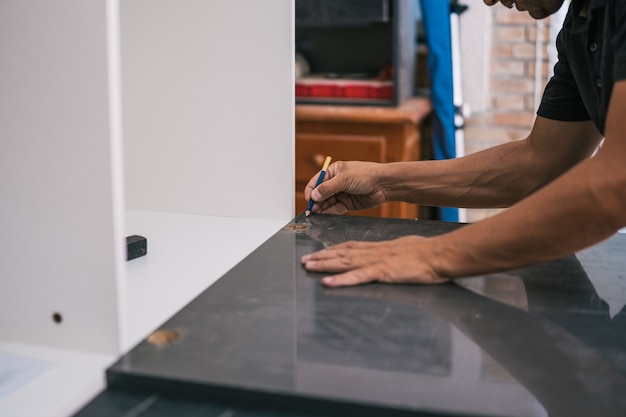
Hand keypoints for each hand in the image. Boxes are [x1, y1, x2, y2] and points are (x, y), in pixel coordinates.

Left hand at [300, 235, 450, 286]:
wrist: (438, 255)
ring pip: (345, 263)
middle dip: (321, 257)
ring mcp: (377, 262)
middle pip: (342, 254)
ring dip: (325, 265)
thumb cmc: (425, 252)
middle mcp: (373, 252)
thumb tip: (388, 256)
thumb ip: (391, 253)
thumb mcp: (403, 248)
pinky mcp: (383, 273)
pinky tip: (328, 282)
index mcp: (378, 248)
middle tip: (305, 260)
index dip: (332, 250)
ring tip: (308, 267)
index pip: (349, 247)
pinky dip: (342, 280)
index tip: (318, 252)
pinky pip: (358, 277)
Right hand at [304, 161, 387, 213]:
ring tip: (316, 215)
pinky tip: (324, 216)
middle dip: (315, 202)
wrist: (384, 184)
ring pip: (327, 203)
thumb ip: (328, 188)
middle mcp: (336, 182)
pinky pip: (335, 209)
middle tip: (311, 210)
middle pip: (320, 194)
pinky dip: (329, 213)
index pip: (316, 182)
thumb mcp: (344, 179)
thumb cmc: (366, 175)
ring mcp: (341, 193)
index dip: (311, 191)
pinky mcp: (347, 203)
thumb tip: (314, 195)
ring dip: (321, 209)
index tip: (309, 200)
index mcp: (333, 171)